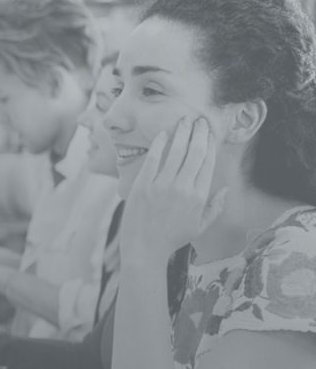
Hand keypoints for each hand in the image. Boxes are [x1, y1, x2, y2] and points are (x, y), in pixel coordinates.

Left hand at [122, 117, 227, 264]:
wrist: (144, 248)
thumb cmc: (172, 238)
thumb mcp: (199, 226)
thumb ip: (215, 207)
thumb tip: (226, 189)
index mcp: (198, 197)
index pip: (208, 163)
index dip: (210, 145)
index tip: (210, 133)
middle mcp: (182, 188)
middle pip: (195, 153)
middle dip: (199, 133)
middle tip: (200, 120)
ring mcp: (161, 185)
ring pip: (175, 152)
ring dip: (182, 133)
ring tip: (185, 120)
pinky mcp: (142, 185)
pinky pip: (152, 159)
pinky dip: (159, 145)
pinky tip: (163, 133)